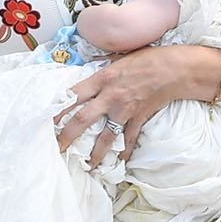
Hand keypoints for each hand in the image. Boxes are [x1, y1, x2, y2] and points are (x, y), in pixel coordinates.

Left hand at [55, 43, 220, 168]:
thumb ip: (102, 65)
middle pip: (82, 119)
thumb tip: (88, 67)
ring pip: (106, 136)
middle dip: (67, 135)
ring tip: (87, 165)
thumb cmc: (149, 58)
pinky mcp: (139, 119)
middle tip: (56, 148)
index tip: (45, 119)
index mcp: (103, 79)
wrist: (176, 69)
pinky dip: (125, 150)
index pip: (73, 95)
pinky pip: (130, 138)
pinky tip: (120, 160)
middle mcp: (110, 97)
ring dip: (95, 152)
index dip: (57, 108)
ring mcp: (125, 111)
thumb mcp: (120, 56)